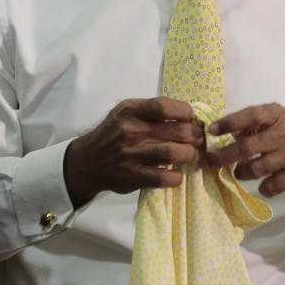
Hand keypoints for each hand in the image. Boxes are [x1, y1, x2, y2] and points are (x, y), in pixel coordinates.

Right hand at [63, 97, 205, 206]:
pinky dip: (176, 176)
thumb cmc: (114, 132)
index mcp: (131, 111)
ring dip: (189, 154)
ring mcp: (131, 155)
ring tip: (189, 154)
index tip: (190, 118)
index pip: (165, 106)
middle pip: (177, 130)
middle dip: (195, 135)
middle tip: (197, 139)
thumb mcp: (127, 111)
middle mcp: (130, 131)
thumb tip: (189, 114)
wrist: (87, 161)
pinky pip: (164, 177)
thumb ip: (153, 110)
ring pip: (174, 153)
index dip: (185, 112)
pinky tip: (176, 173)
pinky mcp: (132, 177)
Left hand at [207, 103, 284, 196]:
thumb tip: (224, 132)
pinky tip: (264, 181)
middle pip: (246, 148)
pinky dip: (262, 186)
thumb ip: (254, 122)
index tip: (211, 130)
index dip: (229, 122)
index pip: (251, 115)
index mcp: (278, 114)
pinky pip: (270, 186)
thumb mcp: (278, 117)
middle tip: (207, 162)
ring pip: (255, 169)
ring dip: (241, 172)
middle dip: (222, 156)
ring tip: (240, 171)